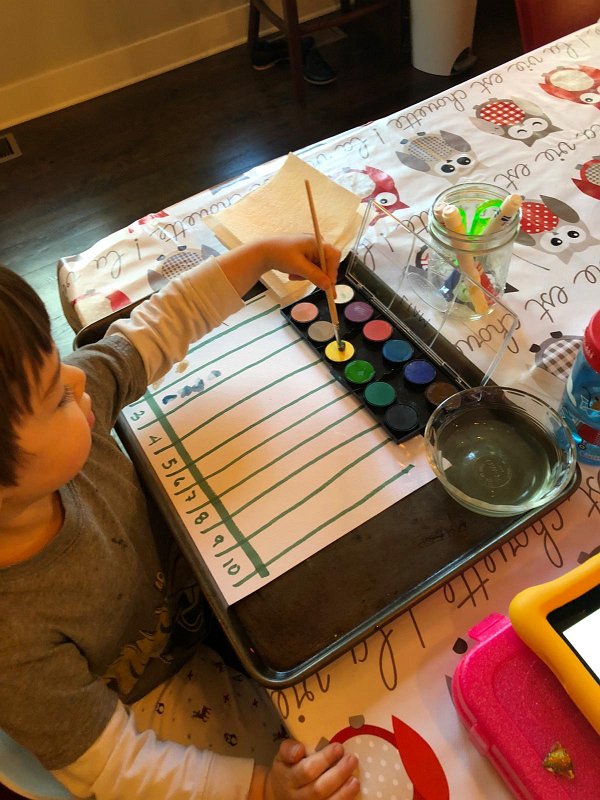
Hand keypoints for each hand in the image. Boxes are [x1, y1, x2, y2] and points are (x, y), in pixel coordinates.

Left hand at [217, 235, 340, 298]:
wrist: (263, 252)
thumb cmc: (279, 254)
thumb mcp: (298, 267)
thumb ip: (315, 276)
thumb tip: (328, 286)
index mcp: (317, 242)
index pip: (333, 256)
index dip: (333, 272)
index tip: (329, 286)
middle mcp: (316, 243)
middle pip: (327, 263)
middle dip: (317, 275)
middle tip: (311, 284)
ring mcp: (311, 248)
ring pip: (318, 268)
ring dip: (308, 275)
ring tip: (294, 276)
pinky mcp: (306, 254)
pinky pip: (311, 267)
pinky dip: (304, 273)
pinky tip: (293, 273)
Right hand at [262, 739, 359, 799]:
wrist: (280, 795)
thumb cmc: (287, 770)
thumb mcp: (282, 757)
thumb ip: (288, 750)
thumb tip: (299, 749)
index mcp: (289, 778)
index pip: (307, 770)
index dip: (324, 759)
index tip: (338, 747)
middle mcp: (297, 797)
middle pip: (319, 789)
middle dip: (338, 774)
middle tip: (352, 759)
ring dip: (344, 792)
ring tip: (355, 780)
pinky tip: (352, 792)